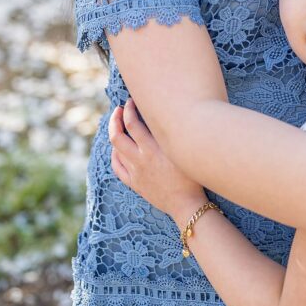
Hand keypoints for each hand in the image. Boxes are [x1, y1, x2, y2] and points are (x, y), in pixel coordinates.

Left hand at [108, 99, 206, 222]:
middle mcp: (141, 159)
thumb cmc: (192, 175)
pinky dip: (114, 155)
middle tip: (119, 110)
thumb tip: (164, 113)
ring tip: (119, 125)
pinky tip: (116, 150)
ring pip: (115, 150)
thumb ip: (170, 133)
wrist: (187, 204)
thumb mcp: (182, 149)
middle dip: (115, 119)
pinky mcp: (135, 184)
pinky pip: (117, 167)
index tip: (130, 101)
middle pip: (117, 135)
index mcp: (152, 149)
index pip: (132, 123)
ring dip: (114, 135)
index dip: (129, 109)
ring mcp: (136, 173)